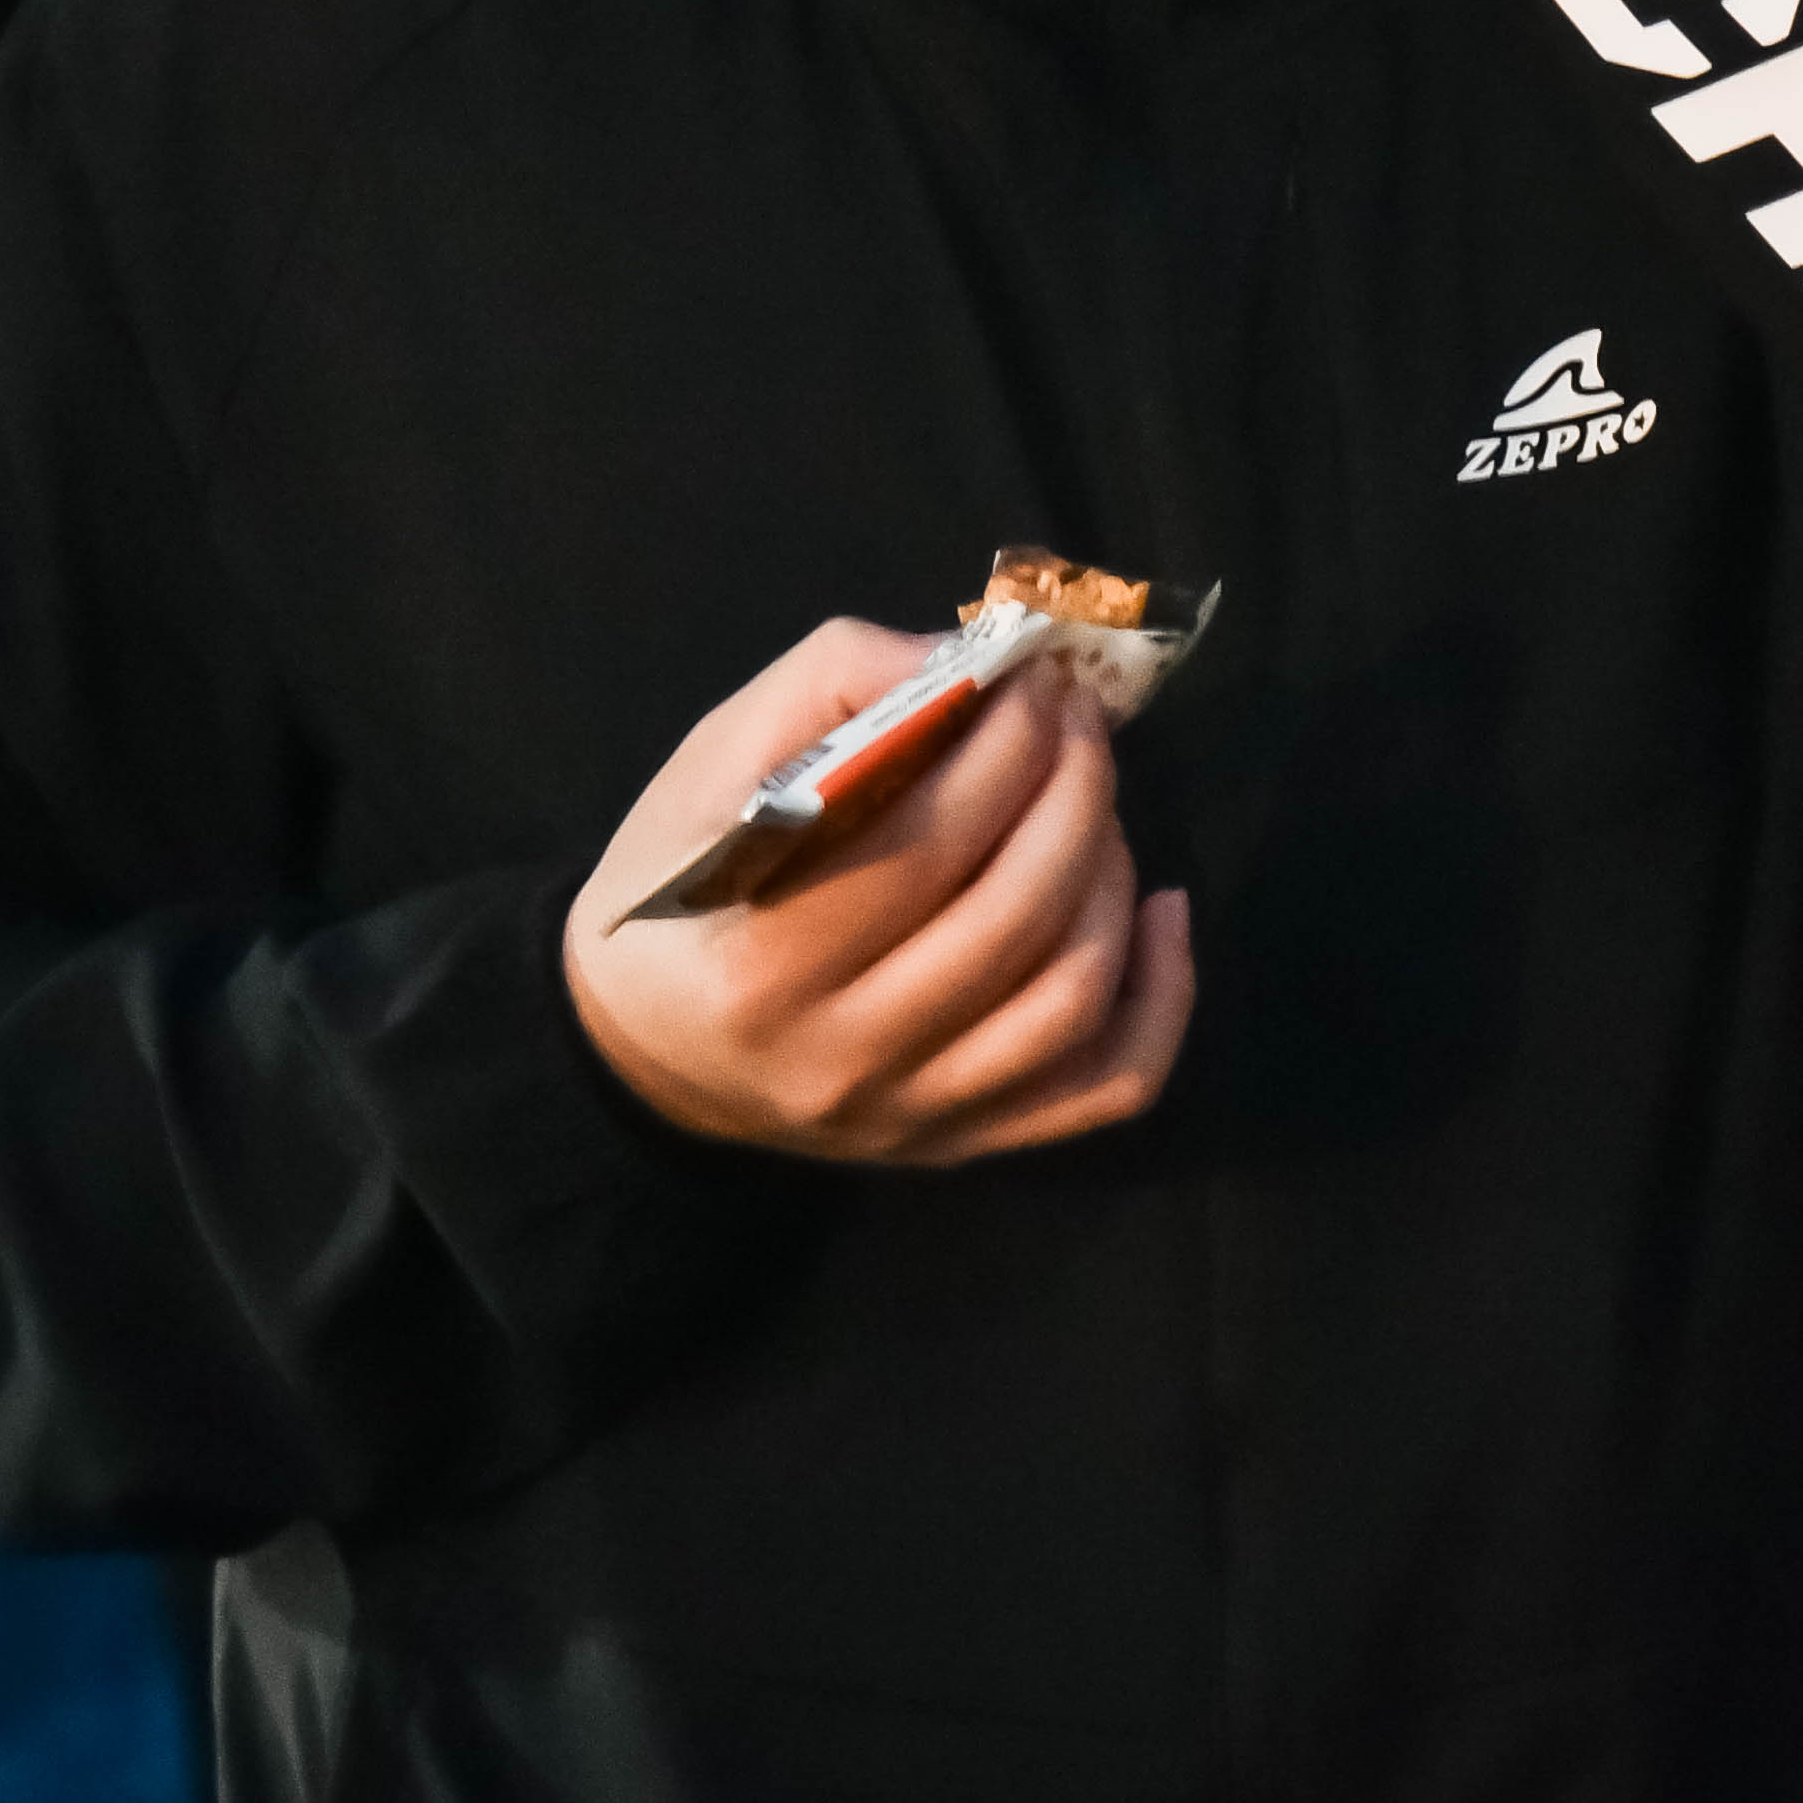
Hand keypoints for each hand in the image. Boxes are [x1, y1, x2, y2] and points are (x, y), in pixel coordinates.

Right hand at [564, 619, 1195, 1166]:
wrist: (640, 1053)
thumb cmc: (672, 888)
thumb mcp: (711, 763)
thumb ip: (835, 687)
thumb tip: (973, 660)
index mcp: (762, 965)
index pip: (923, 845)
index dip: (1002, 745)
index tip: (1030, 676)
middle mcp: (842, 1060)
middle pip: (1012, 916)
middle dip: (1072, 787)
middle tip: (1077, 714)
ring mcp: (912, 1115)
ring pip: (1070, 997)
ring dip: (1111, 872)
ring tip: (1094, 799)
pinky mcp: (964, 1142)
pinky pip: (1104, 1085)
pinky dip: (1162, 994)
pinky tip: (1162, 908)